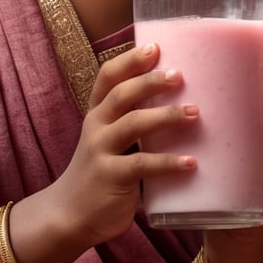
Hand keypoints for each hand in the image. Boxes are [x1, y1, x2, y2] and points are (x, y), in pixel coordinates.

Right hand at [51, 42, 199, 250]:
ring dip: (166, 116)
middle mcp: (96, 127)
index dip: (130, 60)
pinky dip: (168, 162)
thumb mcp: (108, 139)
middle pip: (121, 94)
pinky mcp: (111, 177)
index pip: (108, 77)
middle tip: (180, 75)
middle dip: (151, 81)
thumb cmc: (100, 171)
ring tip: (194, 113)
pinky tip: (191, 162)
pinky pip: (142, 165)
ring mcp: (101, 151)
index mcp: (97, 113)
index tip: (155, 46)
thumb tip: (183, 99)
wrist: (68, 216)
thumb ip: (132, 120)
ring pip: (133, 124)